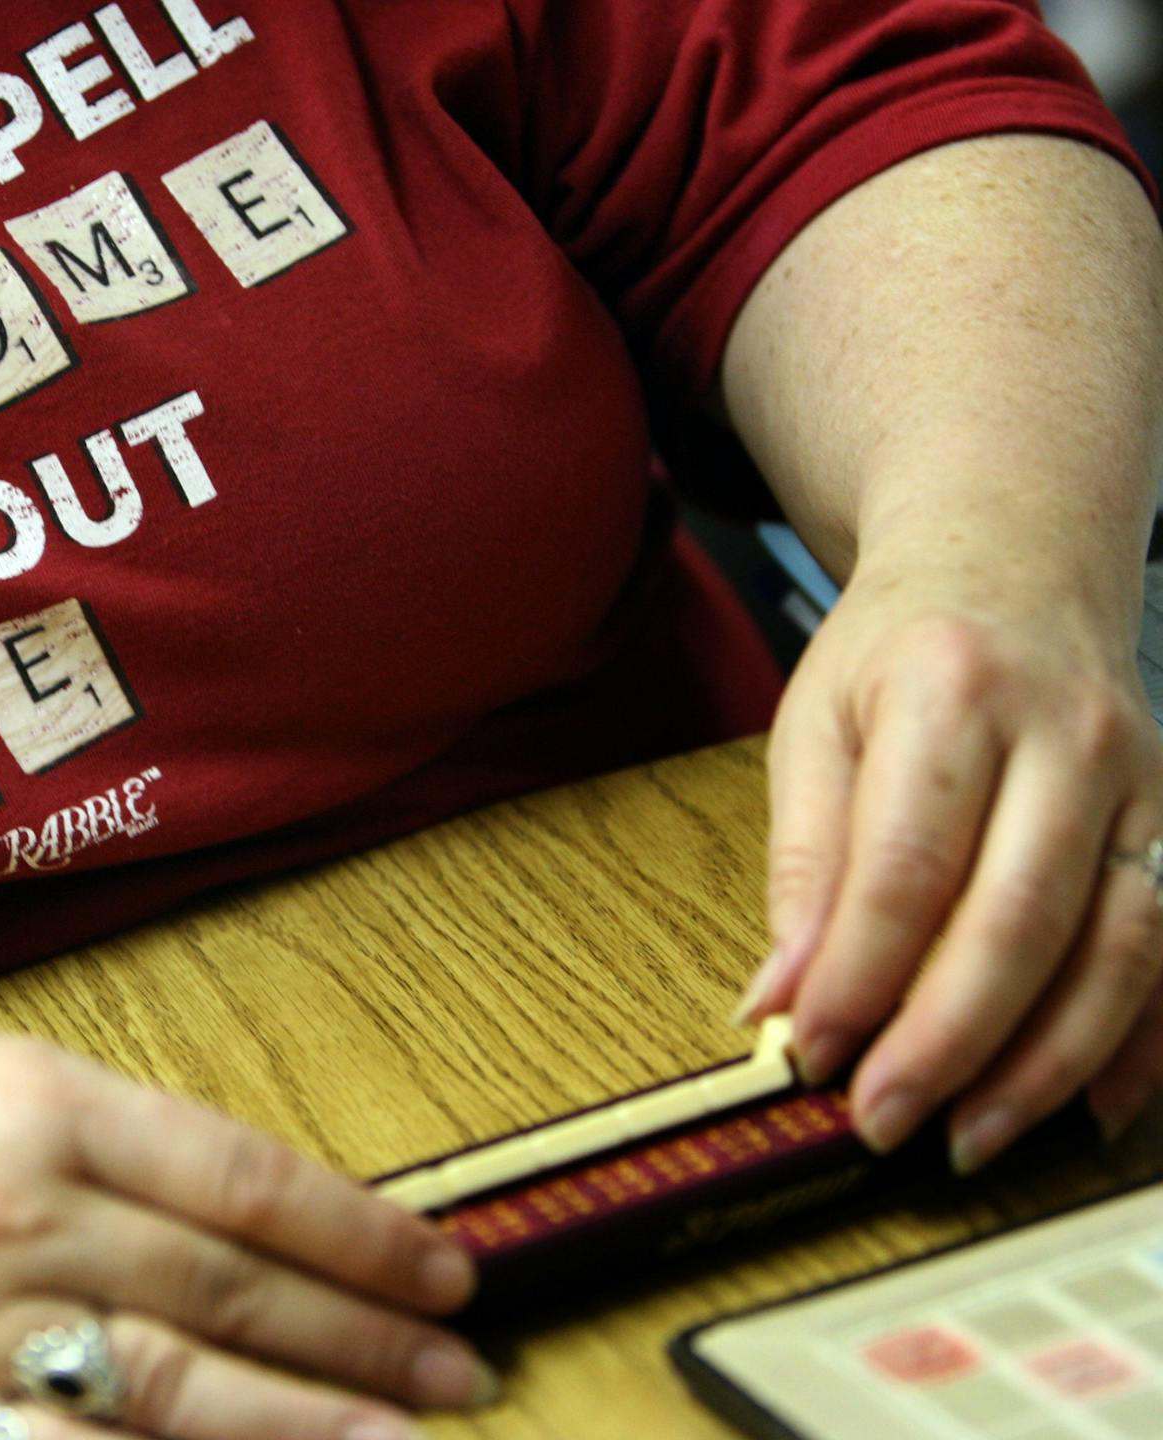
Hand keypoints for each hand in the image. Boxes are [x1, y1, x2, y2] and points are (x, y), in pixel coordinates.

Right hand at [0, 1028, 489, 1439]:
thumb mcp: (5, 1075)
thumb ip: (139, 1146)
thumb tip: (288, 1223)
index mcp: (45, 1107)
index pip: (245, 1179)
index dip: (362, 1235)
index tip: (443, 1270)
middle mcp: (15, 1215)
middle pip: (228, 1293)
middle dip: (364, 1343)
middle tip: (460, 1375)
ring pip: (171, 1391)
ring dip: (304, 1426)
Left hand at [737, 557, 1162, 1170]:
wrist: (1017, 563)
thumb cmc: (900, 654)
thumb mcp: (816, 726)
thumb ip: (803, 864)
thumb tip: (777, 999)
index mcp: (951, 694)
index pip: (906, 864)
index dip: (860, 974)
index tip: (811, 1052)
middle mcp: (1067, 736)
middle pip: (1019, 916)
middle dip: (947, 1040)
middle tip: (882, 1119)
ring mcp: (1144, 780)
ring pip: (1118, 946)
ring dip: (1046, 1064)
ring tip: (969, 1135)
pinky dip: (1142, 1041)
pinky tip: (1091, 1110)